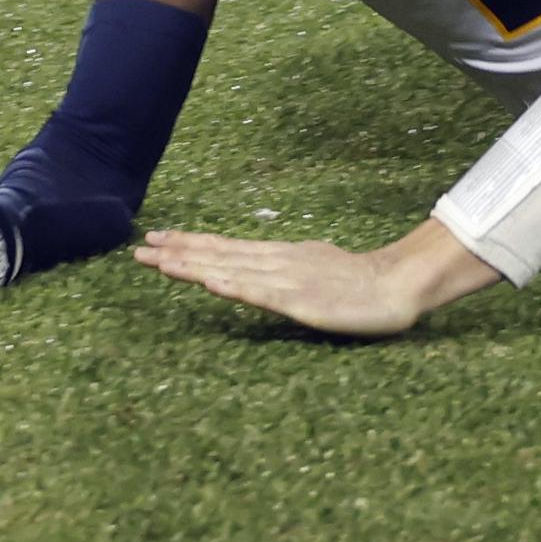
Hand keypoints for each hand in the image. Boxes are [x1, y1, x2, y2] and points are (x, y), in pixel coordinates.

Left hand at [133, 229, 429, 336]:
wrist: (400, 285)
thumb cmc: (361, 283)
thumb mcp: (318, 268)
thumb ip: (288, 269)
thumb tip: (261, 265)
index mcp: (280, 257)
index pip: (226, 248)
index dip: (191, 243)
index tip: (157, 238)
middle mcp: (278, 264)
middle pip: (221, 256)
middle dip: (179, 252)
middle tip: (140, 248)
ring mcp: (288, 281)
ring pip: (232, 272)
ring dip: (195, 266)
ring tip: (161, 262)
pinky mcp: (302, 302)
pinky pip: (263, 295)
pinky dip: (235, 287)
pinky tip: (211, 283)